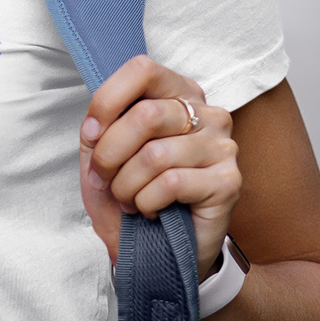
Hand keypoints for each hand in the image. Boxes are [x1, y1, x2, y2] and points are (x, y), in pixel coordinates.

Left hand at [78, 55, 239, 278]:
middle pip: (146, 115)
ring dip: (126, 185)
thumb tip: (96, 125)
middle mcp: (207, 113)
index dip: (107, 102)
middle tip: (104, 179)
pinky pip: (171, 183)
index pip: (142, 70)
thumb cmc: (133, 194)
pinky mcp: (228, 181)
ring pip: (155, 154)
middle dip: (110, 154)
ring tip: (128, 199)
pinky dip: (147, 202)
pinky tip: (151, 210)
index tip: (91, 135)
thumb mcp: (104, 153)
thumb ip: (101, 127)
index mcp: (178, 94)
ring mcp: (222, 146)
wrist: (159, 250)